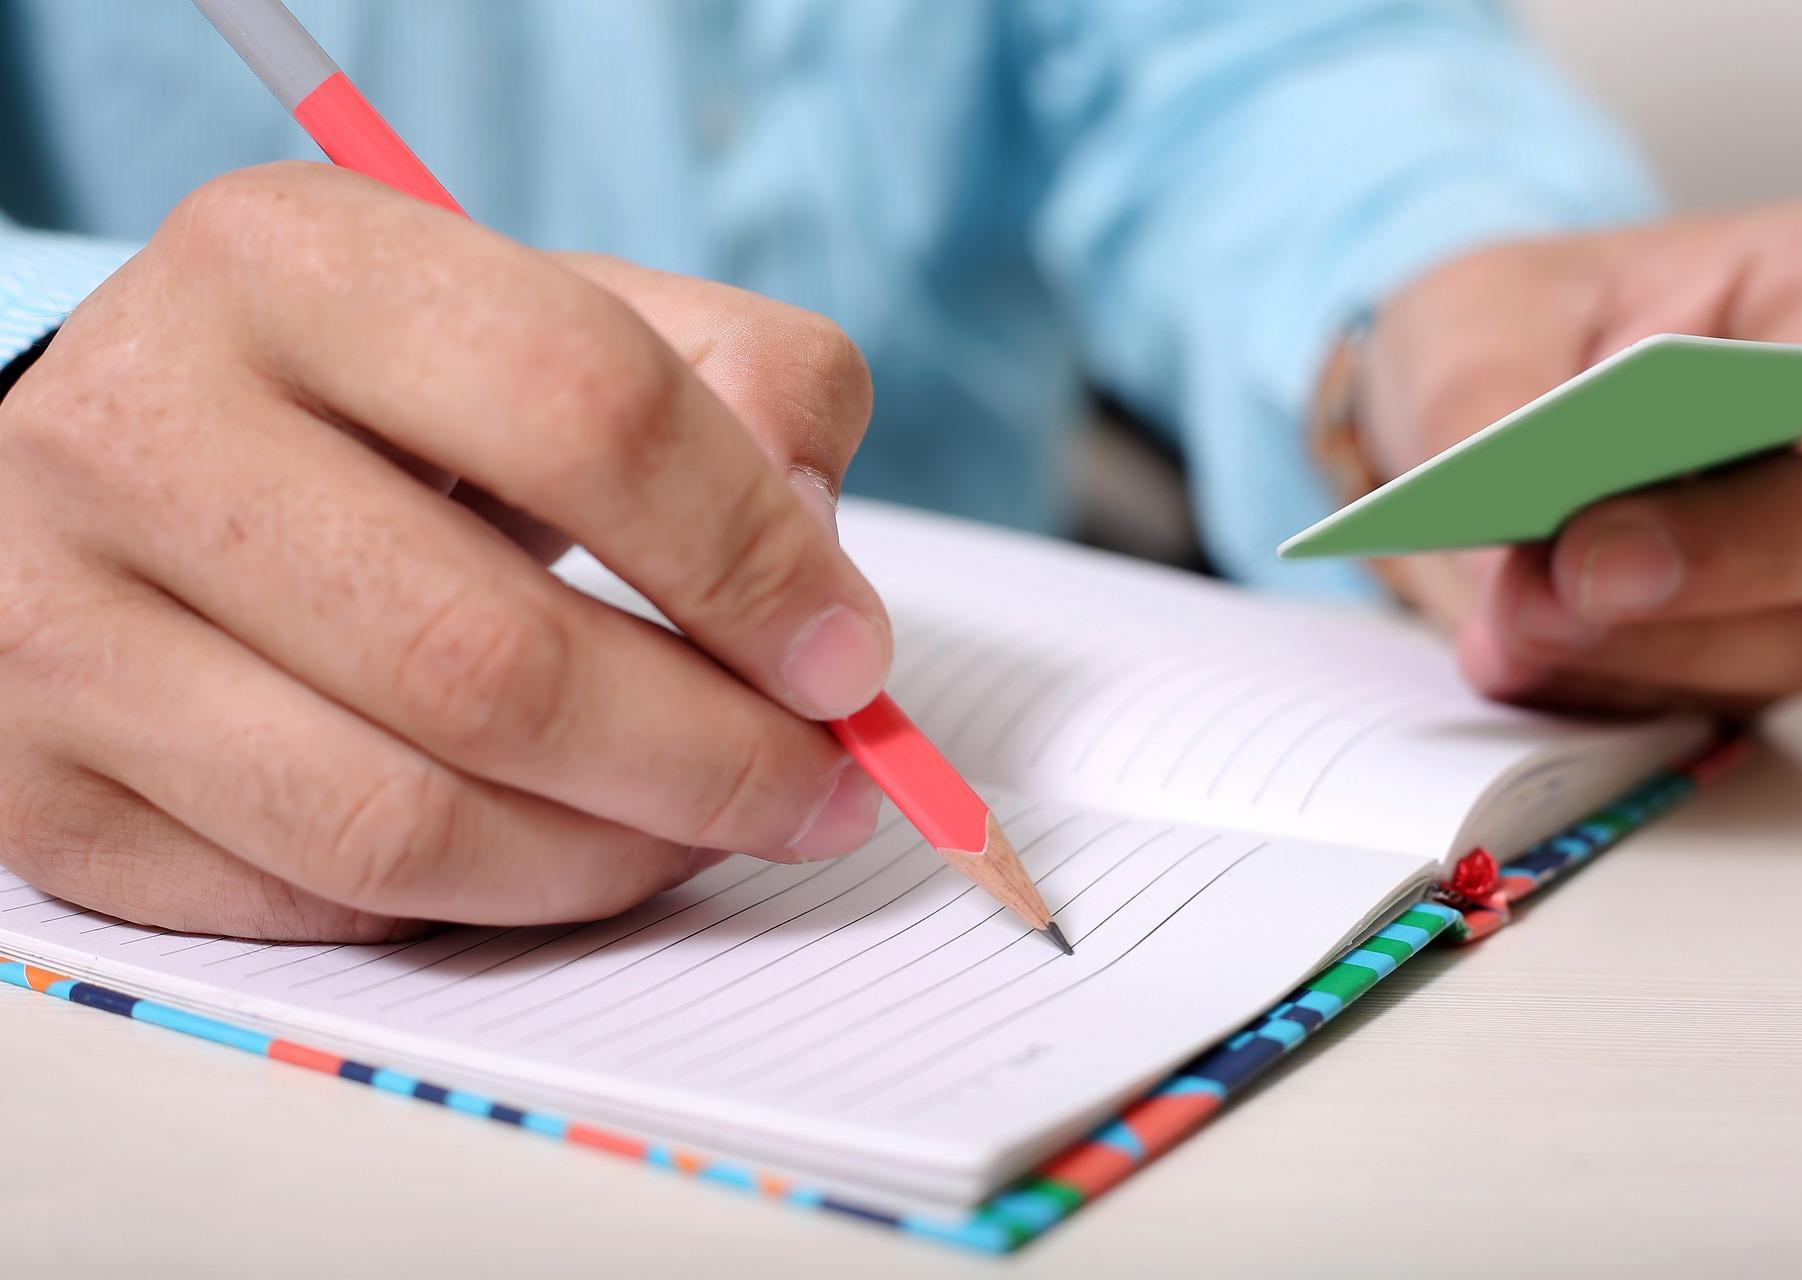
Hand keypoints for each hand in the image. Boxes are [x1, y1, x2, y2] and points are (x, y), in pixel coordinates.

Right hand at [0, 162, 888, 940]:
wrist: (145, 460)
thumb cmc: (392, 399)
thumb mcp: (566, 319)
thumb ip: (742, 386)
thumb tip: (817, 572)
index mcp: (295, 265)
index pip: (586, 407)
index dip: (752, 558)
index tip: (846, 658)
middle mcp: (142, 432)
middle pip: (491, 659)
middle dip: (710, 758)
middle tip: (817, 790)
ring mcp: (61, 624)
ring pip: (403, 821)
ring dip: (612, 859)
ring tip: (706, 831)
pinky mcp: (46, 788)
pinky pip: (318, 901)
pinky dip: (481, 900)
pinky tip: (557, 846)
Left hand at [1360, 201, 1801, 715]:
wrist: (1470, 430)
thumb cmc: (1512, 335)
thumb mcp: (1473, 318)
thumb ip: (1487, 391)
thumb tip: (1511, 504)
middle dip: (1746, 546)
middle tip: (1589, 567)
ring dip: (1658, 643)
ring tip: (1516, 617)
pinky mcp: (1757, 657)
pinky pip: (1715, 698)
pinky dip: (1607, 689)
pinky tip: (1512, 661)